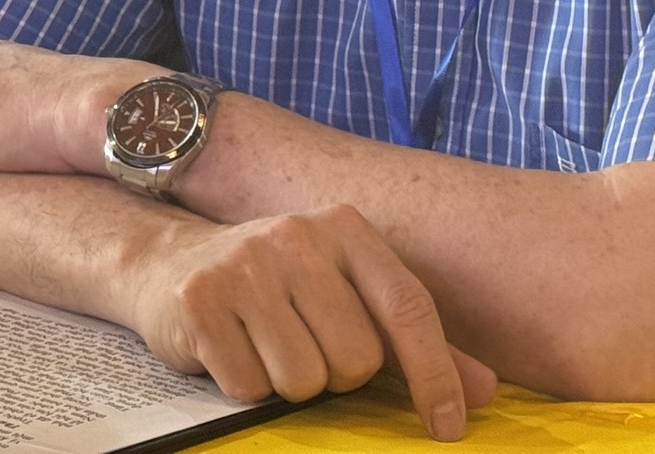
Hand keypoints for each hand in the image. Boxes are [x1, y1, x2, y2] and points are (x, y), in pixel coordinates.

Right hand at [122, 205, 496, 441]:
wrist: (169, 263)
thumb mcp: (345, 298)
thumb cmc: (276, 290)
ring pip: (303, 380)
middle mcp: (296, 234)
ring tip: (265, 346)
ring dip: (287, 384)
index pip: (407, 306)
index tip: (447, 427)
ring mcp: (243, 263)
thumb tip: (485, 391)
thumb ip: (412, 343)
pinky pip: (249, 386)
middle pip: (355, 358)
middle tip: (304, 347)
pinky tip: (230, 349)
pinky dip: (244, 385)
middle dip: (335, 375)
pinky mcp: (199, 299)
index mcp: (344, 227)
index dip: (435, 375)